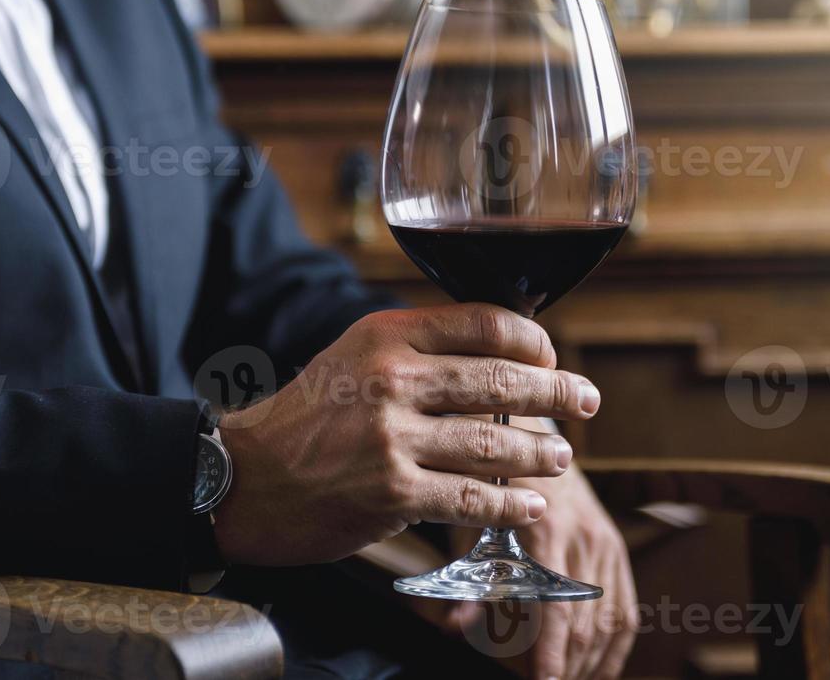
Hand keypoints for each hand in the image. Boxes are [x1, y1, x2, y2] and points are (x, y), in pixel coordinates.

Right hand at [211, 305, 599, 566]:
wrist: (243, 477)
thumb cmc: (304, 419)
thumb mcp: (351, 357)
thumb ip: (414, 350)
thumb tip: (493, 354)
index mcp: (386, 335)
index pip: (484, 324)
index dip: (532, 341)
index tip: (552, 358)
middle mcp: (393, 379)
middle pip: (501, 380)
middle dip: (556, 394)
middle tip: (586, 401)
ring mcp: (394, 438)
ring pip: (494, 443)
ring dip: (541, 452)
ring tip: (561, 456)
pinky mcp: (394, 492)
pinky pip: (473, 498)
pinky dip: (511, 504)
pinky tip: (531, 506)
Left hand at [436, 447, 638, 679]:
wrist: (530, 433)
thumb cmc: (492, 479)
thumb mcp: (475, 523)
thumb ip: (472, 578)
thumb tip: (458, 627)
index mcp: (547, 533)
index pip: (556, 611)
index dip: (551, 655)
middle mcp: (584, 539)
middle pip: (585, 624)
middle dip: (566, 666)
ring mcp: (606, 543)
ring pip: (610, 622)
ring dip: (590, 663)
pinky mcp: (615, 546)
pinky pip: (625, 608)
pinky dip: (614, 645)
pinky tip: (598, 668)